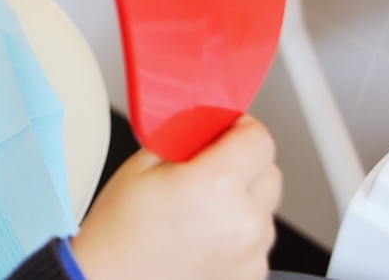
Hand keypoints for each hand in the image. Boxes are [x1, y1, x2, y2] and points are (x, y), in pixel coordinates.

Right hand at [70, 115, 280, 279]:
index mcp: (216, 185)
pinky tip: (203, 234)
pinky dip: (238, 231)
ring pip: (265, 207)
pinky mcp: (249, 275)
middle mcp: (242, 222)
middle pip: (269, 171)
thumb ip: (186, 137)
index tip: (225, 130)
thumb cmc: (118, 231)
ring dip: (243, 199)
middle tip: (206, 169)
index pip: (260, 139)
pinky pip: (257, 239)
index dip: (240, 128)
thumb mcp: (143, 164)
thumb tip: (208, 124)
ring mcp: (250, 254)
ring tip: (200, 209)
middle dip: (243, 163)